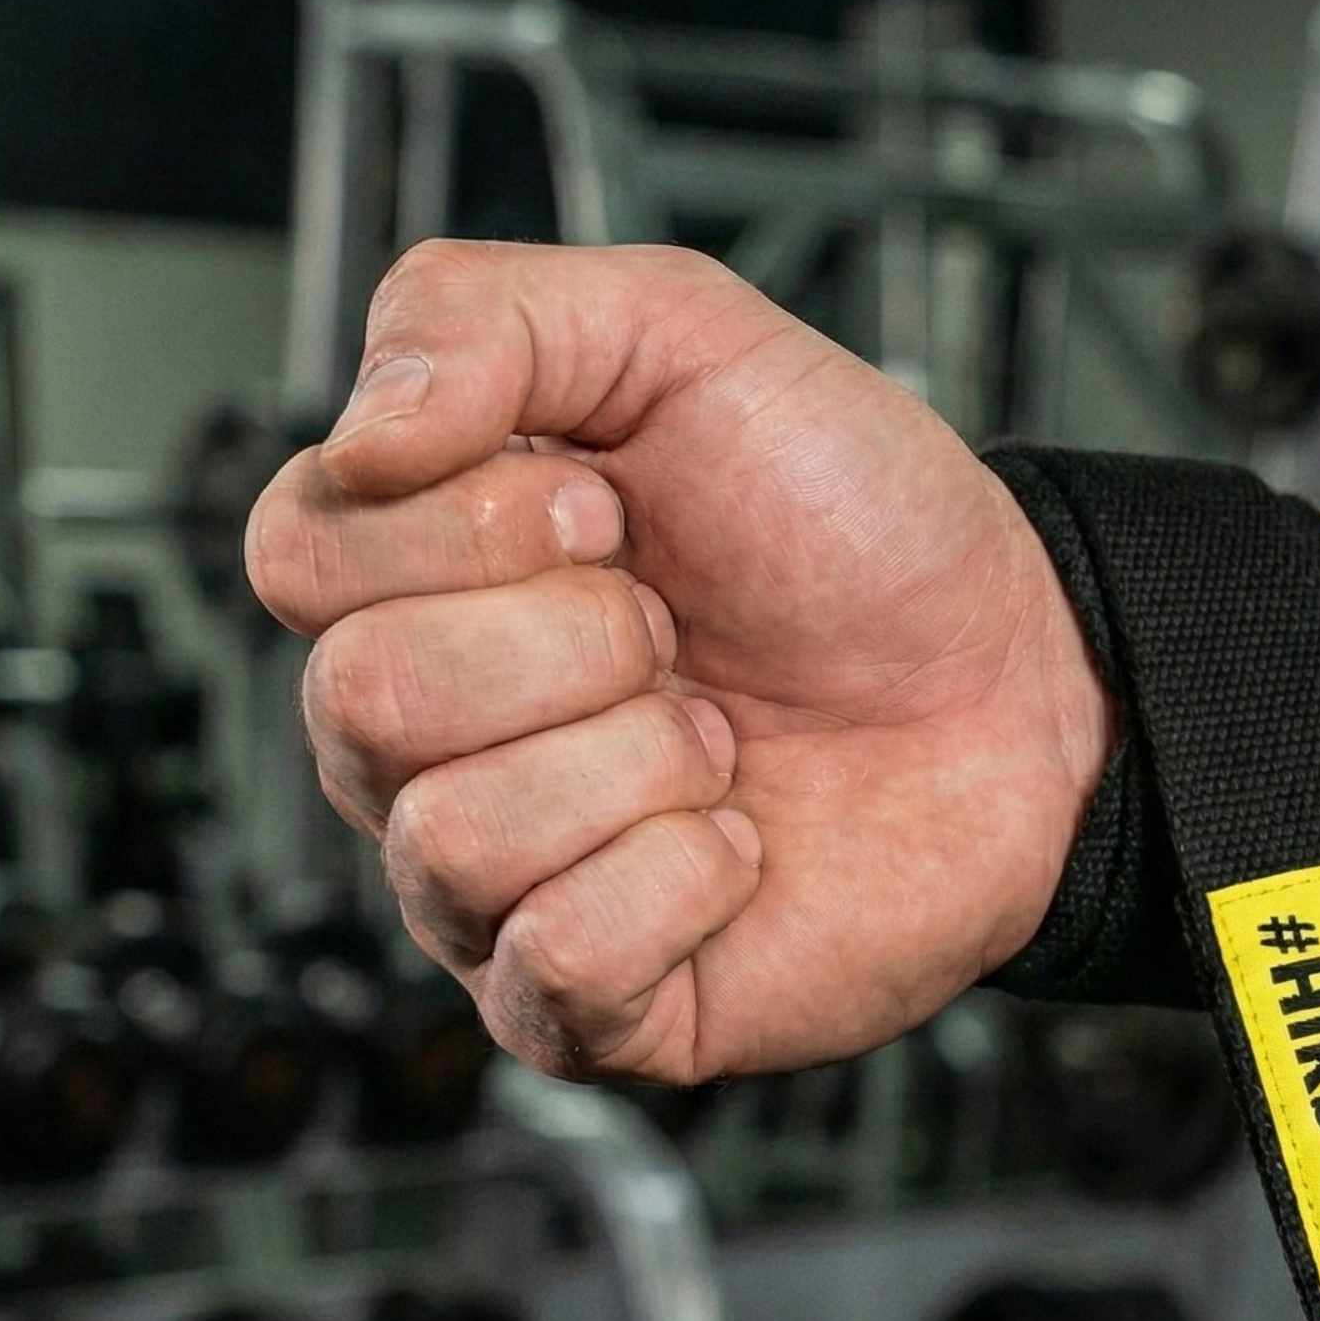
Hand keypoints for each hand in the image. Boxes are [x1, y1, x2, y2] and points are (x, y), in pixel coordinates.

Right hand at [247, 241, 1112, 1083]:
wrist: (1017, 683)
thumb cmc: (860, 535)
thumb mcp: (684, 337)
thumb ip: (481, 314)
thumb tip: (363, 437)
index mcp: (418, 585)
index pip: (302, 559)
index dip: (474, 523)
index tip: (618, 510)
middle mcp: (431, 744)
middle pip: (365, 700)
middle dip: (576, 643)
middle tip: (681, 636)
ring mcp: (499, 887)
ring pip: (455, 839)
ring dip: (639, 764)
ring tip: (720, 743)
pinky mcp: (589, 1006)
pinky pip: (555, 960)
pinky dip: (679, 885)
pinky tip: (737, 847)